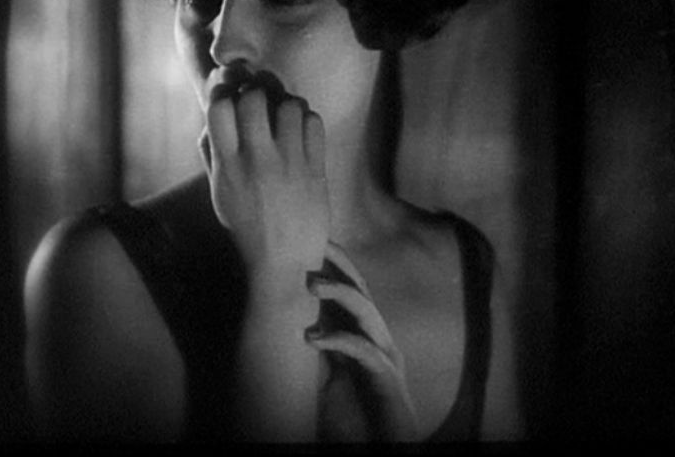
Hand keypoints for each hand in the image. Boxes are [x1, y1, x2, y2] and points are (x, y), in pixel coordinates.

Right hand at [200, 71, 329, 278]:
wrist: (284, 261)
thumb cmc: (248, 225)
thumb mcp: (219, 192)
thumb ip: (212, 152)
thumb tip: (213, 110)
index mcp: (228, 167)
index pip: (219, 108)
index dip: (224, 95)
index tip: (231, 102)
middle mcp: (257, 161)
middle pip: (253, 99)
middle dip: (255, 95)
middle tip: (261, 107)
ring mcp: (290, 163)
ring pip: (289, 105)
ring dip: (285, 105)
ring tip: (284, 119)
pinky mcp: (316, 169)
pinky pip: (314, 122)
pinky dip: (307, 120)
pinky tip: (301, 133)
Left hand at [307, 243, 421, 441]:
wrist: (383, 445)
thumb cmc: (356, 416)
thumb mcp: (329, 375)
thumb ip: (320, 348)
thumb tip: (288, 324)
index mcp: (363, 334)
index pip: (351, 289)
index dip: (335, 263)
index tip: (313, 239)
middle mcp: (377, 338)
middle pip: (362, 290)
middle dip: (341, 265)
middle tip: (317, 245)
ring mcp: (385, 356)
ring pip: (366, 312)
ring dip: (340, 294)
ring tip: (311, 285)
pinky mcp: (386, 379)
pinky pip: (364, 351)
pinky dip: (339, 340)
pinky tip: (312, 338)